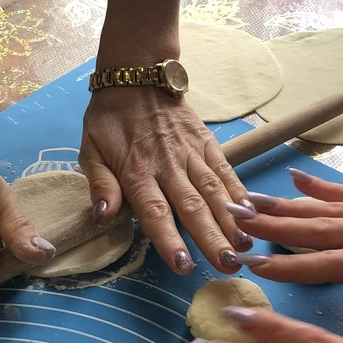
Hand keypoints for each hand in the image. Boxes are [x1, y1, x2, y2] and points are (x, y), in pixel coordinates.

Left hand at [80, 86, 250, 272]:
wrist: (136, 76)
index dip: (168, 238)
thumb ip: (99, 185)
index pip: (154, 210)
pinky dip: (239, 191)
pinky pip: (225, 170)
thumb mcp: (90, 149)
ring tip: (246, 246)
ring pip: (213, 191)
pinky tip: (253, 212)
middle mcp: (167, 165)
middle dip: (210, 238)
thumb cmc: (110, 119)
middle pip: (191, 206)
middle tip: (227, 265)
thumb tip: (103, 217)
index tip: (182, 263)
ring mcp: (190, 153)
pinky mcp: (206, 142)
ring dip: (231, 220)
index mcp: (136, 171)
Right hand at [226, 168, 342, 315]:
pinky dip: (322, 187)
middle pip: (317, 229)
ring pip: (326, 208)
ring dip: (285, 205)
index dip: (291, 267)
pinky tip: (297, 179)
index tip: (254, 265)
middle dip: (272, 226)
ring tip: (248, 200)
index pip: (331, 264)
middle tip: (232, 219)